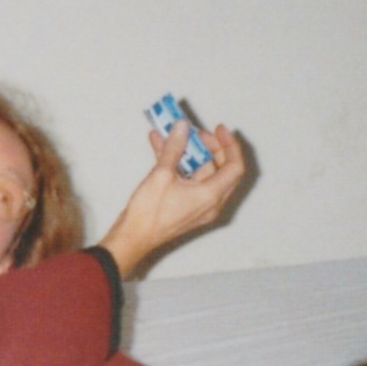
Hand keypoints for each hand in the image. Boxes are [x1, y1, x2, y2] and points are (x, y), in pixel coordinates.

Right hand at [99, 120, 245, 276]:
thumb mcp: (161, 175)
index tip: (218, 129)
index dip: (229, 144)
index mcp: (211, 196)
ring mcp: (198, 205)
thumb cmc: (149, 213)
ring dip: (189, 153)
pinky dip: (178, 163)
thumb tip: (182, 127)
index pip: (234, 166)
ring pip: (201, 172)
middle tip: (194, 133)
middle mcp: (210, 202)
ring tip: (174, 135)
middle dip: (209, 147)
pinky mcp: (185, 205)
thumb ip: (174, 148)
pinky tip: (160, 146)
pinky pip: (188, 180)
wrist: (132, 238)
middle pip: (221, 169)